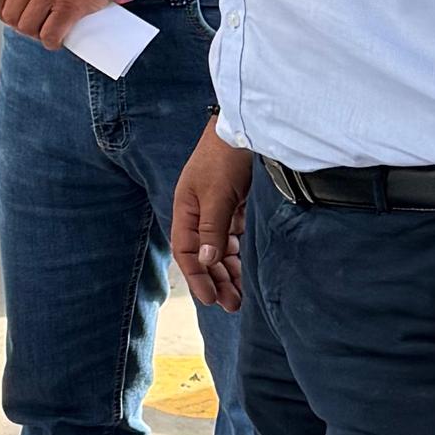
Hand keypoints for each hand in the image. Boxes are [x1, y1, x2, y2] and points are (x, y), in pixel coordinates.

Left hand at [0, 0, 114, 43]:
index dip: (2, 9)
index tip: (11, 13)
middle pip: (10, 14)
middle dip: (20, 23)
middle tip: (33, 23)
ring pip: (27, 27)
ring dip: (35, 33)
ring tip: (46, 30)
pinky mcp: (68, 6)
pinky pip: (50, 34)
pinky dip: (52, 41)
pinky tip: (57, 39)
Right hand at [172, 124, 252, 314]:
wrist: (245, 128)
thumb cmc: (224, 158)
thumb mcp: (217, 195)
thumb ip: (212, 228)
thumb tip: (206, 261)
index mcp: (186, 210)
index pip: (187, 253)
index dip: (197, 278)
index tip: (210, 300)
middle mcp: (199, 214)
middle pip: (204, 256)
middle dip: (216, 281)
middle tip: (232, 305)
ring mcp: (217, 211)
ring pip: (220, 250)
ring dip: (228, 273)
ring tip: (241, 295)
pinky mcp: (235, 207)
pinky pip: (234, 240)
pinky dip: (239, 256)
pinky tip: (247, 271)